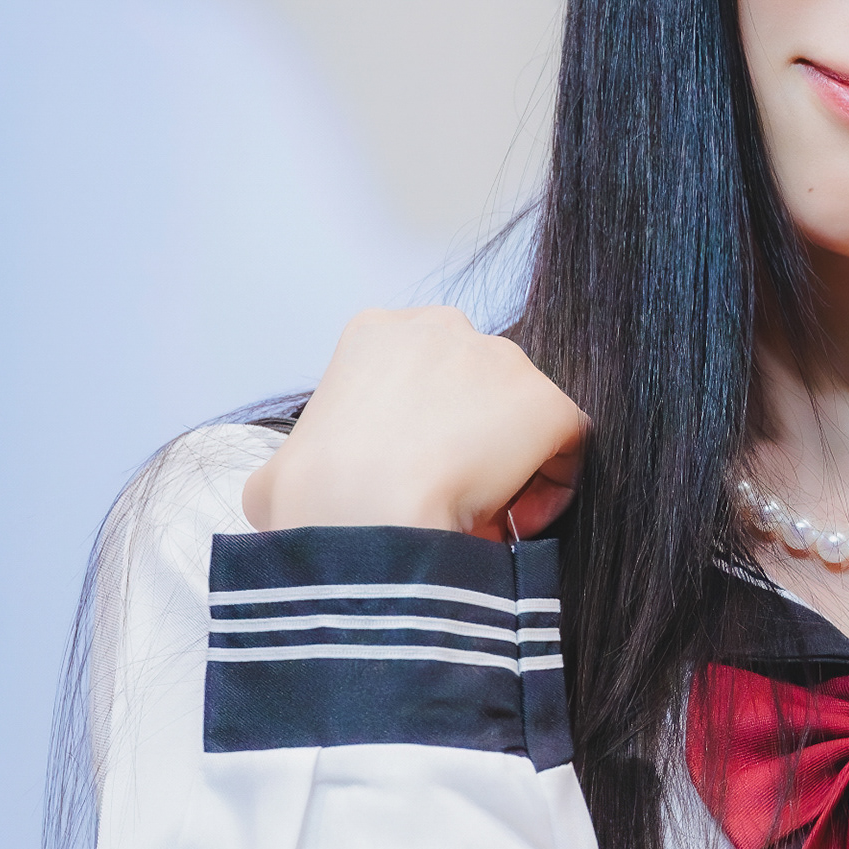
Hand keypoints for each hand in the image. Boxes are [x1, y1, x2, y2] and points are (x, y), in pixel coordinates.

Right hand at [241, 307, 586, 541]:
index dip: (424, 430)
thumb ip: (299, 468)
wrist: (361, 512)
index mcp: (374, 333)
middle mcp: (443, 328)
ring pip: (523, 417)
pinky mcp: (546, 402)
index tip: (413, 478)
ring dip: (510, 466)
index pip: (422, 375)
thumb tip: (289, 496)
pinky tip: (517, 520)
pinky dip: (553, 485)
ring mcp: (500, 360)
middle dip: (472, 442)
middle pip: (477, 388)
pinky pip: (567, 446)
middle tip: (454, 499)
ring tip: (484, 518)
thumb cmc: (314, 499)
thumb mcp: (280, 472)